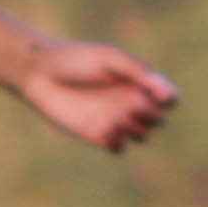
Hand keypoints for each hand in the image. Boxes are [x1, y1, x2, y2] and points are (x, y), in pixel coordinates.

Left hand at [18, 38, 178, 151]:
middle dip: (152, 116)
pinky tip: (106, 131)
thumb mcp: (110, 58)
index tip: (155, 95)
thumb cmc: (74, 58)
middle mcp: (128, 101)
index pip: (169, 98)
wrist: (38, 72)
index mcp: (136, 81)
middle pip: (158, 120)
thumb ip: (139, 73)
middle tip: (132, 105)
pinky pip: (119, 148)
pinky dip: (118, 143)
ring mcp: (113, 119)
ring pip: (142, 136)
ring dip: (137, 131)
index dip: (169, 99)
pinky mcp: (96, 134)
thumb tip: (168, 93)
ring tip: (118, 119)